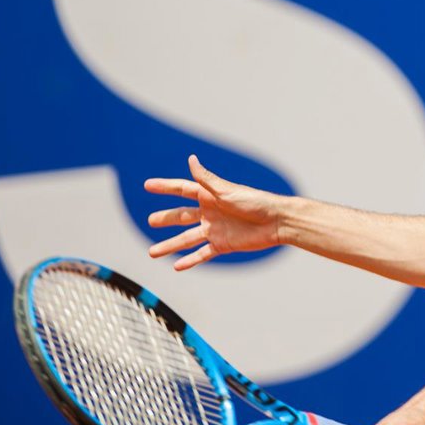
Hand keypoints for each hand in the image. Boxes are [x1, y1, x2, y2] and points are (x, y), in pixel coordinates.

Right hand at [145, 155, 286, 270]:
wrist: (277, 222)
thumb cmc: (255, 202)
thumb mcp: (227, 191)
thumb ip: (207, 179)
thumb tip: (191, 159)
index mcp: (210, 195)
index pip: (182, 190)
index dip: (165, 187)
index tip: (147, 185)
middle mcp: (210, 212)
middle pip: (181, 216)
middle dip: (166, 218)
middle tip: (149, 221)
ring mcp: (215, 229)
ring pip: (186, 238)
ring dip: (170, 245)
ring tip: (152, 253)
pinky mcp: (223, 244)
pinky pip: (202, 253)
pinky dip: (190, 260)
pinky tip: (176, 266)